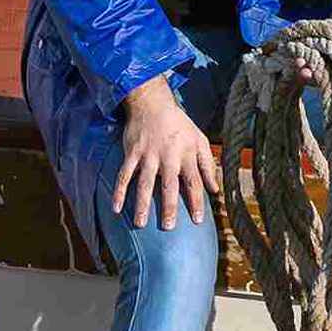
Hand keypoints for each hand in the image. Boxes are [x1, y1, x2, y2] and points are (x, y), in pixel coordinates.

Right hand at [114, 75, 218, 229]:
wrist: (153, 103)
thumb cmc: (179, 124)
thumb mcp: (199, 140)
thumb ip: (208, 164)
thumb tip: (215, 189)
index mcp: (186, 154)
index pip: (194, 181)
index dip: (196, 201)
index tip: (197, 221)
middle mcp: (168, 156)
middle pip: (169, 185)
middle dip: (169, 206)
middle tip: (169, 227)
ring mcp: (148, 155)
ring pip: (145, 182)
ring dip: (142, 204)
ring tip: (141, 224)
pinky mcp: (132, 152)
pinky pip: (124, 174)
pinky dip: (119, 191)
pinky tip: (116, 208)